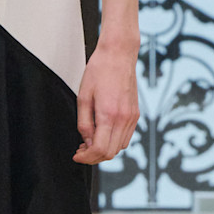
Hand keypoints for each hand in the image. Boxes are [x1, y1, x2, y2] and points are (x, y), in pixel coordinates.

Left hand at [73, 41, 139, 165]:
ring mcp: (132, 117)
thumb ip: (84, 123)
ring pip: (119, 147)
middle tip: (81, 150)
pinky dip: (114, 141)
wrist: (118, 55)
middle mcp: (124, 118)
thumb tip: (86, 141)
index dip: (86, 158)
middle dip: (93, 157)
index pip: (99, 150)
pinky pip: (126, 137)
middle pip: (110, 153)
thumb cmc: (99, 71)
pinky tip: (103, 134)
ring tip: (90, 142)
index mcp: (108, 114)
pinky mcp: (135, 114)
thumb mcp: (83, 97)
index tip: (77, 155)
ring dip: (104, 150)